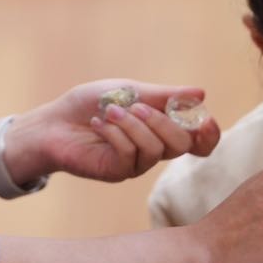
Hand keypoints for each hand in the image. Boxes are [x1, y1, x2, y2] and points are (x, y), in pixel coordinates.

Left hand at [7, 81, 219, 185]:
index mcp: (162, 128)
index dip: (208, 134)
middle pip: (182, 144)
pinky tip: (99, 124)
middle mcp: (154, 149)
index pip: (198, 141)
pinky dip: (116, 134)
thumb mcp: (130, 90)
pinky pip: (129, 155)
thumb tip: (200, 94)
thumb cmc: (91, 104)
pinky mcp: (117, 172)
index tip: (203, 119)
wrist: (54, 121)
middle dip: (162, 121)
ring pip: (155, 149)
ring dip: (132, 124)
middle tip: (136, 105)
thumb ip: (163, 96)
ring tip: (110, 110)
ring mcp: (136, 163)